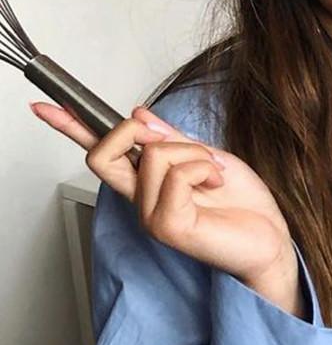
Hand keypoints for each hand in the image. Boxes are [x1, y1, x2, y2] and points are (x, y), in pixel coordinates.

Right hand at [30, 99, 292, 284]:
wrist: (272, 238)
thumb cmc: (244, 206)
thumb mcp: (207, 156)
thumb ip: (172, 139)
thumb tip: (139, 114)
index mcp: (147, 183)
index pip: (98, 152)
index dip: (70, 128)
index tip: (46, 105)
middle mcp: (141, 200)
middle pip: (102, 153)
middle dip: (134, 131)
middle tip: (177, 141)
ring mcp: (151, 217)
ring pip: (154, 155)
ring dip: (194, 154)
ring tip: (214, 175)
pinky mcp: (168, 227)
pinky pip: (176, 175)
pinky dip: (203, 168)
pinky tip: (215, 184)